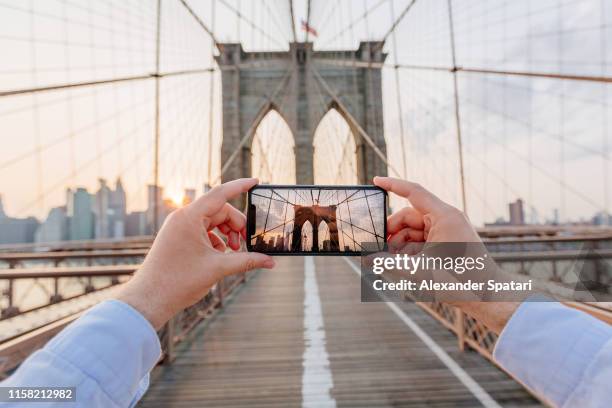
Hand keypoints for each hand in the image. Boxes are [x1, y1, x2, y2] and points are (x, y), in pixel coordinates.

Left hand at [116, 178, 274, 328]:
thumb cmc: (178, 282)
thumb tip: (270, 262)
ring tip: (233, 252)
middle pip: (219, 211)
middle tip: (244, 244)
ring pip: (211, 221)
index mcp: (189, 217)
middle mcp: (182, 217)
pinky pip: (202, 231)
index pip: (220, 193)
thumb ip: (247, 261)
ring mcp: (178, 227)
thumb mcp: (218, 269)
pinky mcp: (177, 237)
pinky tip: (219, 256)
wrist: (149, 299)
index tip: (255, 181)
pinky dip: (215, 240)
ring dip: (226, 234)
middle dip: (235, 225)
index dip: (240, 186)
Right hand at [373, 176, 517, 333]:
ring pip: (413, 231)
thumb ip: (390, 264)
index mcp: (444, 216)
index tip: (375, 181)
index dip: (392, 185)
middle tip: (377, 247)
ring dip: (399, 245)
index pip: (413, 191)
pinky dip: (410, 251)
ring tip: (390, 262)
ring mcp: (447, 231)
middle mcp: (446, 219)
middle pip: (409, 217)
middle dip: (392, 231)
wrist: (487, 297)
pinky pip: (422, 241)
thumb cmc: (460, 282)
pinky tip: (402, 265)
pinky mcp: (447, 243)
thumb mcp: (419, 271)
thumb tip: (367, 259)